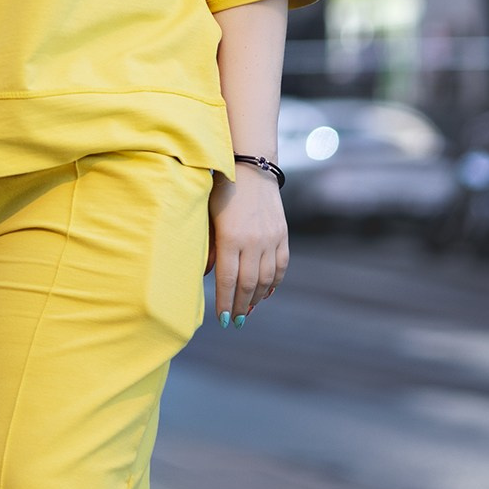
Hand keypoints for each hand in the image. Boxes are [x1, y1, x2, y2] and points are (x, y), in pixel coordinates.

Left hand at [206, 167, 286, 326]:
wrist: (251, 167)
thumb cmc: (222, 191)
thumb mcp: (209, 216)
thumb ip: (209, 246)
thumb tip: (206, 275)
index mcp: (230, 237)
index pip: (226, 279)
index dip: (224, 302)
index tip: (221, 320)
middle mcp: (253, 241)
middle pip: (248, 284)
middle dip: (240, 306)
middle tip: (234, 321)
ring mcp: (270, 238)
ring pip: (266, 279)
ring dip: (257, 299)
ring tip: (248, 311)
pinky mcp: (282, 234)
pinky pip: (281, 266)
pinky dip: (274, 283)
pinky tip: (266, 293)